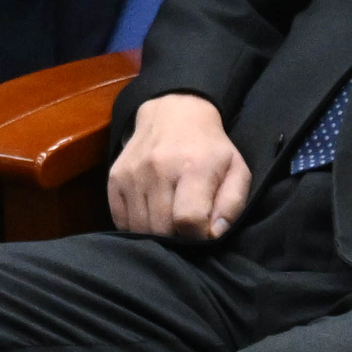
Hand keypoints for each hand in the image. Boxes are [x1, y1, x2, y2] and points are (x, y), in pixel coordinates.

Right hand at [107, 93, 252, 241]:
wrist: (172, 113)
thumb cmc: (209, 148)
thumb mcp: (236, 169)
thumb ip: (232, 204)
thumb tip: (214, 234)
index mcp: (193, 168)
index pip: (188, 220)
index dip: (198, 237)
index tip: (203, 234)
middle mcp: (158, 169)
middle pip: (162, 228)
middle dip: (177, 239)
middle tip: (186, 231)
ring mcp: (132, 173)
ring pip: (140, 227)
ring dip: (156, 235)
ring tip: (169, 225)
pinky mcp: (114, 177)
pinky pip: (120, 219)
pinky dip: (135, 227)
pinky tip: (150, 218)